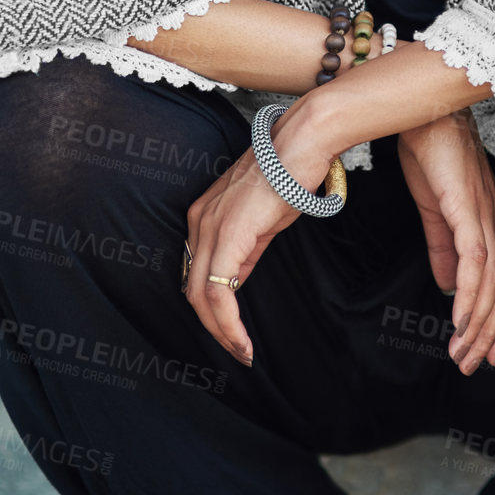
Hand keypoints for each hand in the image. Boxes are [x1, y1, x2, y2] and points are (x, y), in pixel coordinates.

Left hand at [181, 100, 335, 366]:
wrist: (303, 143)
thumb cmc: (289, 173)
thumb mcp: (262, 221)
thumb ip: (246, 251)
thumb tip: (237, 281)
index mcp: (204, 218)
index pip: (196, 275)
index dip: (211, 310)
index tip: (233, 334)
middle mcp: (199, 222)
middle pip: (192, 291)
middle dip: (213, 329)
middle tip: (238, 351)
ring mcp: (211, 227)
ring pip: (201, 297)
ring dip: (221, 332)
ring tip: (243, 352)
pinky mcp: (229, 235)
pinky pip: (220, 291)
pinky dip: (229, 323)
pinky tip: (244, 340)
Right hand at [397, 108, 494, 375]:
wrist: (423, 112)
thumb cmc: (430, 151)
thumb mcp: (435, 208)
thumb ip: (442, 247)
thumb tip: (446, 285)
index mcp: (491, 221)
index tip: (487, 350)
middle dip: (491, 332)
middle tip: (476, 366)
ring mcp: (485, 216)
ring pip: (492, 283)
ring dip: (478, 325)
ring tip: (462, 354)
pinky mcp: (468, 210)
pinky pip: (474, 263)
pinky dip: (470, 298)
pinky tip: (459, 323)